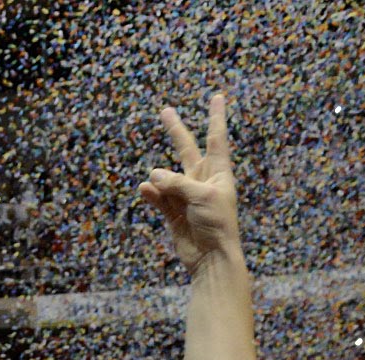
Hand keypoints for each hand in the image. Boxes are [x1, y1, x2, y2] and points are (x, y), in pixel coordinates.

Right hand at [137, 94, 239, 274]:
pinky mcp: (173, 213)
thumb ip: (177, 183)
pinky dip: (151, 194)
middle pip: (187, 150)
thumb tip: (151, 176)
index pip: (216, 138)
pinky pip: (159, 197)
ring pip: (167, 178)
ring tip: (153, 186)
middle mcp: (202, 181)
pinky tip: (145, 191)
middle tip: (165, 111)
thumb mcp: (201, 197)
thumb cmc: (216, 224)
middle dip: (176, 131)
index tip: (218, 97)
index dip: (216, 117)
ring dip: (159, 180)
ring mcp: (186, 196)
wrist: (211, 258)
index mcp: (219, 172)